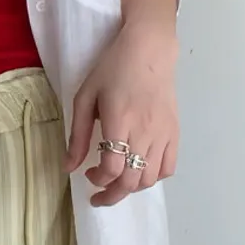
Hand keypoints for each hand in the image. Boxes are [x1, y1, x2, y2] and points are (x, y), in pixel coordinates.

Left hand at [65, 17, 179, 206]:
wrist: (149, 50)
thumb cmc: (113, 69)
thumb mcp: (85, 97)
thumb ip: (78, 135)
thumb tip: (69, 166)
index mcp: (119, 121)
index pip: (112, 168)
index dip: (98, 180)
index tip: (88, 173)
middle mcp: (144, 131)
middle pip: (131, 180)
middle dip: (112, 194)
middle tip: (99, 193)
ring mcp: (163, 134)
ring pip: (150, 179)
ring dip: (131, 188)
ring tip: (118, 182)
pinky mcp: (175, 132)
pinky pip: (169, 167)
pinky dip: (154, 177)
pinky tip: (140, 170)